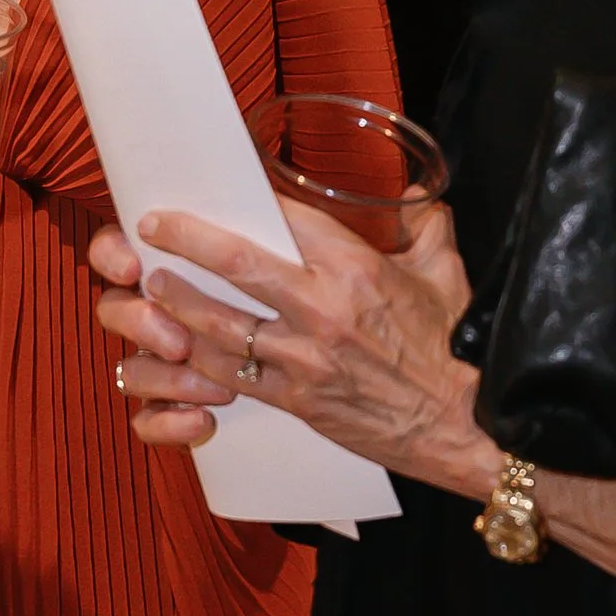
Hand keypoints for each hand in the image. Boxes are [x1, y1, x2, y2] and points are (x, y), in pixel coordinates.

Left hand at [90, 197, 495, 491]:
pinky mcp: (296, 399)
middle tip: (152, 228)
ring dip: (178, 303)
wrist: (462, 424)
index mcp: (356, 269)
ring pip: (220, 325)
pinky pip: (234, 375)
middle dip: (186, 242)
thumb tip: (415, 192)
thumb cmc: (455, 348)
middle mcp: (322, 310)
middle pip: (236, 265)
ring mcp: (304, 359)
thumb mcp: (446, 273)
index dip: (246, 202)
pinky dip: (200, 359)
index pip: (286, 220)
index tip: (219, 190)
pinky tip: (179, 345)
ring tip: (152, 285)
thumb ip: (426, 226)